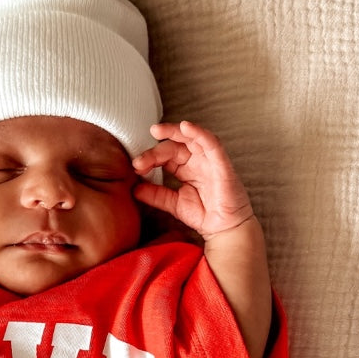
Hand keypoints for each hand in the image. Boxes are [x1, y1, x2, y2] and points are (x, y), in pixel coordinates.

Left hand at [131, 119, 255, 239]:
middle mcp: (197, 161)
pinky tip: (186, 127)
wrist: (224, 230)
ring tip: (157, 130)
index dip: (150, 159)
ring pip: (191, 138)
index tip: (136, 167)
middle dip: (156, 150)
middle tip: (140, 160)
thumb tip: (134, 188)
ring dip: (174, 131)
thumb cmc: (205, 215)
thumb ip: (155, 195)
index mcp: (185, 168)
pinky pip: (211, 143)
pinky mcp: (221, 163)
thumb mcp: (174, 204)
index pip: (165, 156)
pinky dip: (199, 133)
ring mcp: (209, 160)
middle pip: (174, 146)